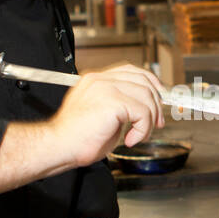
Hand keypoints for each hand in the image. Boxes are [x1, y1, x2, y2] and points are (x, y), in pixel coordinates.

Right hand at [48, 63, 164, 167]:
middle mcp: (101, 80)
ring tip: (138, 135)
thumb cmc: (76, 138)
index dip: (150, 84)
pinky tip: (131, 139)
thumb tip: (144, 111)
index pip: (131, 71)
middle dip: (156, 103)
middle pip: (143, 80)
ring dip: (149, 121)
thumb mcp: (103, 116)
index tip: (158, 100)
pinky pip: (143, 112)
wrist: (59, 146)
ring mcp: (106, 88)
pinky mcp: (113, 101)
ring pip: (146, 96)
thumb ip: (121, 107)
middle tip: (157, 123)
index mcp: (96, 80)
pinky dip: (143, 129)